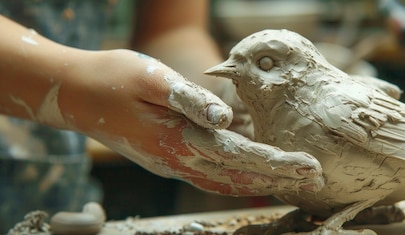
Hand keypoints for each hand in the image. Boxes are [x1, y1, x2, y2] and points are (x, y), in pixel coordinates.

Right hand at [52, 49, 322, 195]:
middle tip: (316, 180)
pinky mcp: (170, 162)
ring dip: (263, 184)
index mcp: (178, 139)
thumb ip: (188, 99)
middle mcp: (178, 161)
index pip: (239, 155)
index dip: (276, 163)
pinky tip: (255, 177)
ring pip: (226, 182)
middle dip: (280, 179)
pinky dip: (239, 181)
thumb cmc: (114, 78)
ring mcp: (173, 166)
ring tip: (295, 183)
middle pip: (239, 175)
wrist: (77, 95)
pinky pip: (212, 178)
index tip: (308, 166)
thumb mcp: (150, 78)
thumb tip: (224, 117)